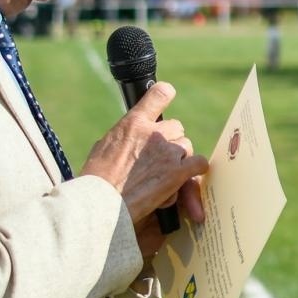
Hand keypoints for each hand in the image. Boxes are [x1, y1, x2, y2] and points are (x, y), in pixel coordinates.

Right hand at [81, 82, 208, 226]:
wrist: (101, 203)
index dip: (165, 94)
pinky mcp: (178, 171)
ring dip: (179, 159)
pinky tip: (186, 178)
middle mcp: (154, 133)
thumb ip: (125, 137)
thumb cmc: (97, 180)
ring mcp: (168, 152)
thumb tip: (130, 137)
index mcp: (133, 123)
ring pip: (186, 147)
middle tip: (159, 158)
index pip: (158, 94)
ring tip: (162, 176)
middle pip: (176, 128)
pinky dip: (195, 170)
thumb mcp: (105, 147)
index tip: (167, 95)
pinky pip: (199, 163)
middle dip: (170, 141)